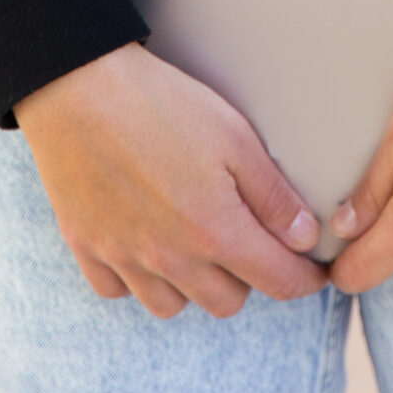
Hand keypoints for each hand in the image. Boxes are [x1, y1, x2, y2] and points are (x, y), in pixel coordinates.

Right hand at [15, 42, 329, 319]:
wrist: (77, 87)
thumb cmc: (159, 103)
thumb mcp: (234, 135)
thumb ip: (272, 194)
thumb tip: (304, 237)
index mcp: (214, 230)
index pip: (277, 282)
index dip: (305, 279)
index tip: (314, 271)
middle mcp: (170, 258)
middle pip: (227, 302)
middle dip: (249, 277)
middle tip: (249, 239)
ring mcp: (124, 257)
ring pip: (173, 305)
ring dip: (193, 284)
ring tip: (195, 242)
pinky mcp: (87, 247)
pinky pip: (120, 290)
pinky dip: (138, 277)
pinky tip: (145, 242)